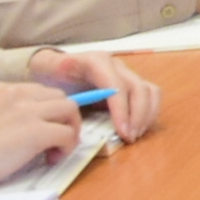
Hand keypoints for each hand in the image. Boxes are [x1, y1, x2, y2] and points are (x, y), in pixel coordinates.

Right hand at [0, 80, 84, 188]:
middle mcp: (19, 93)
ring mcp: (29, 110)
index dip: (52, 111)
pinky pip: (67, 133)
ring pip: (70, 110)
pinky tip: (51, 159)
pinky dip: (66, 147)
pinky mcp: (36, 131)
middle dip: (65, 119)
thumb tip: (31, 124)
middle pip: (61, 98)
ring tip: (57, 150)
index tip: (51, 126)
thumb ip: (8, 111)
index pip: (43, 91)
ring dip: (70, 131)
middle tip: (57, 140)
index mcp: (5, 89)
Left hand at [27, 51, 166, 139]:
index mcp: (97, 62)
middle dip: (138, 116)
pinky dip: (149, 114)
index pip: (117, 86)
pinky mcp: (131, 84)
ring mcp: (126, 74)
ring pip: (150, 91)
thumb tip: (71, 78)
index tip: (122, 132)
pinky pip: (150, 96)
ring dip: (147, 115)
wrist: (54, 69)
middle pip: (139, 88)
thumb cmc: (52, 75)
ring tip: (134, 135)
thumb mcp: (49, 74)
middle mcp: (116, 66)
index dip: (122, 110)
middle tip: (129, 138)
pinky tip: (137, 128)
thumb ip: (60, 78)